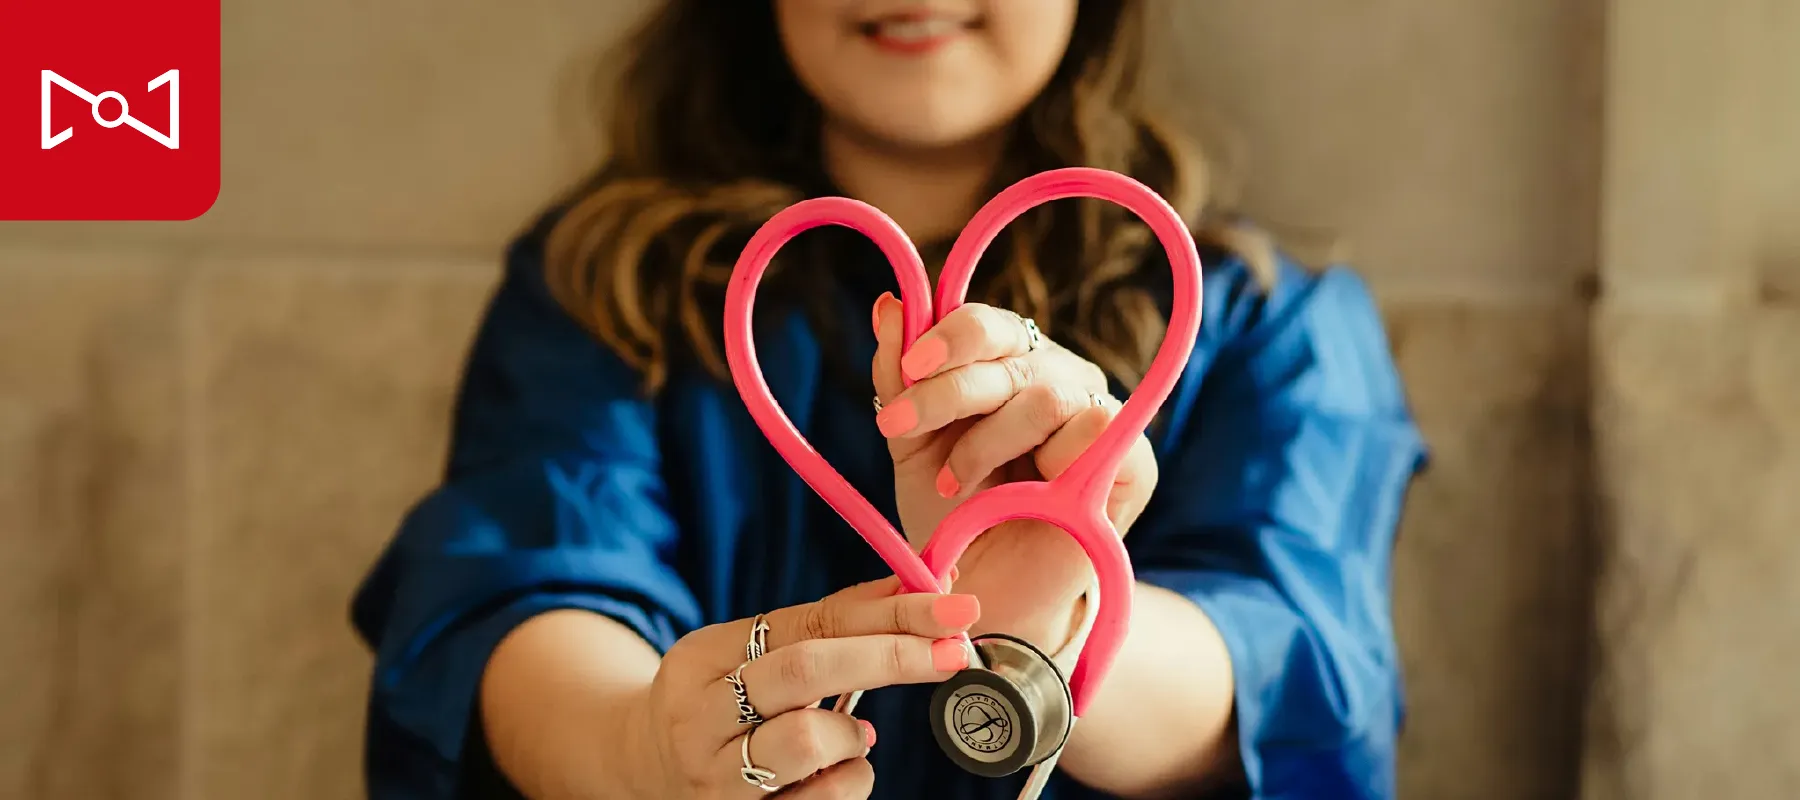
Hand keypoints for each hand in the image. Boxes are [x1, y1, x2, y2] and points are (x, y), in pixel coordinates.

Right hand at [628, 577, 980, 797]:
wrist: (640, 772)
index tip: (952, 610)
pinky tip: (835, 772)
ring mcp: (710, 779)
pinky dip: (847, 781)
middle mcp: (695, 717)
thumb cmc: (721, 706)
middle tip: (952, 653)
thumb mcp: (752, 656)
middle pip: (805, 669)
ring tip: (854, 736)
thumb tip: (922, 584)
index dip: (888, 613)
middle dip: (890, 655)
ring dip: (852, 736)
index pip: (808, 621)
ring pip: (805, 741)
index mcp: (702, 657)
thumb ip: (829, 623)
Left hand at [869, 293, 1157, 651]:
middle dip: (947, 391)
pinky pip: (1096, 429)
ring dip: (988, 442)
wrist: (985, 594)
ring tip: (955, 484)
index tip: (906, 371)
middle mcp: (1058, 376)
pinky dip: (1047, 462)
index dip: (947, 337)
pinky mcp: (1134, 460)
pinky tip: (1022, 496)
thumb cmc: (953, 516)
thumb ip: (899, 377)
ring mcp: (1099, 414)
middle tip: (899, 429)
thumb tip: (889, 305)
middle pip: (1011, 349)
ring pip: (1046, 393)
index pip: (987, 323)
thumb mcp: (911, 445)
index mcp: (1010, 363)